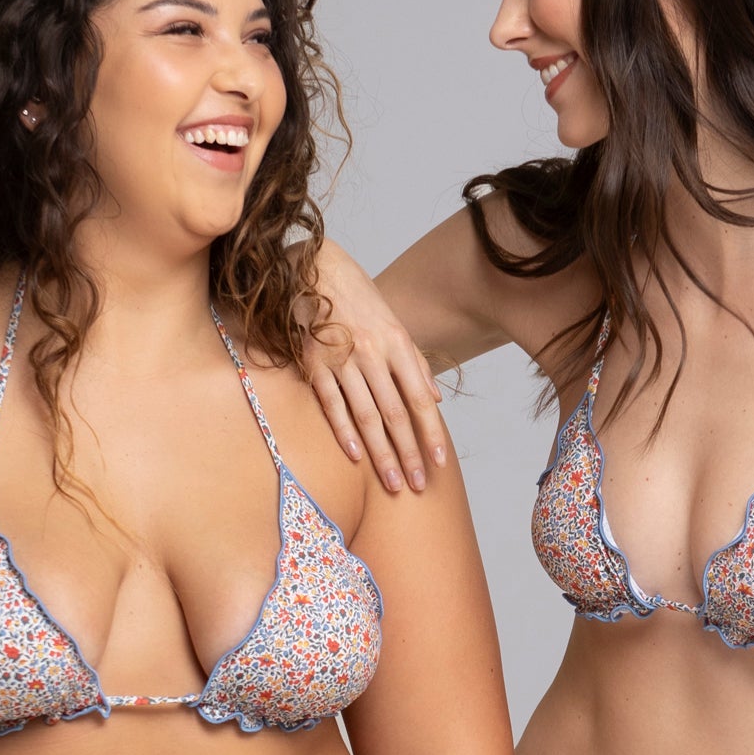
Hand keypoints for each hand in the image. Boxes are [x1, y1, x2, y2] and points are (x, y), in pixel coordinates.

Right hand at [303, 243, 444, 493]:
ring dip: (381, 453)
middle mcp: (373, 353)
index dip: (431, 433)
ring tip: (392, 482)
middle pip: (396, 413)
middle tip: (416, 486)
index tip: (439, 463)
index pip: (420, 398)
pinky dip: (344, 431)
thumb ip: (415, 364)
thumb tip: (436, 400)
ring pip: (366, 415)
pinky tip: (355, 456)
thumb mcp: (394, 325)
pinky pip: (332, 403)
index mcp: (397, 344)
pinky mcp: (314, 363)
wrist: (316, 268)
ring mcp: (342, 359)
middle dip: (409, 453)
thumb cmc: (358, 301)